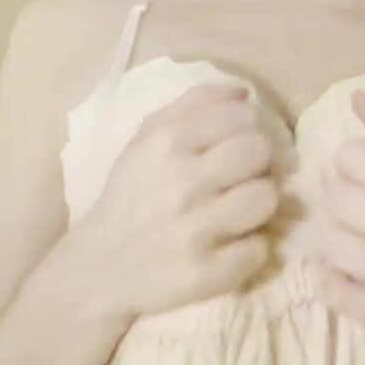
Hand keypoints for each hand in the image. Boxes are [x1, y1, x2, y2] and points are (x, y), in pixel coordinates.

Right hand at [66, 81, 280, 319]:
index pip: (242, 118)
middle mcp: (181, 183)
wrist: (96, 270)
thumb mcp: (145, 143)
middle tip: (242, 179)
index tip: (237, 146)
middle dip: (258, 164)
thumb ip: (191, 108)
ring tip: (238, 212)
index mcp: (164, 144)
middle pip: (260, 153)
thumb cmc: (130, 199)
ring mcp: (195, 230)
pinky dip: (250, 248)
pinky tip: (230, 245)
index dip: (248, 131)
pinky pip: (260, 248)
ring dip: (259, 205)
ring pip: (267, 198)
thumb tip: (241, 91)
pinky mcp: (208, 273)